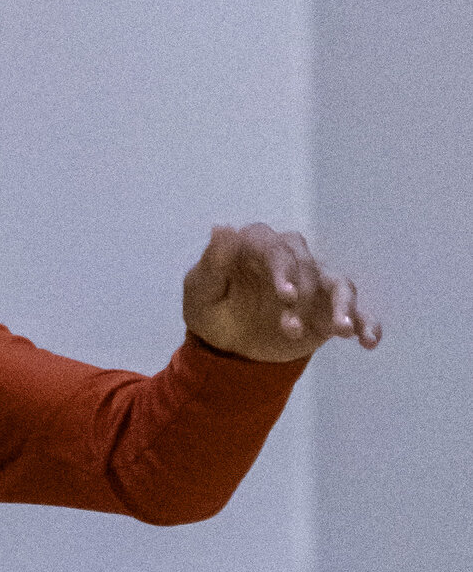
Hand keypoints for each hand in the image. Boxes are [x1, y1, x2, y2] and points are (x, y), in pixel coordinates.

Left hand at [183, 223, 380, 361]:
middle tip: (289, 329)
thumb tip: (223, 226)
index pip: (275, 248)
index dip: (283, 270)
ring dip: (343, 306)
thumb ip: (214, 261)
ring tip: (343, 331)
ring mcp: (313, 283)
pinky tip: (369, 340)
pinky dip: (366, 322)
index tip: (286, 297)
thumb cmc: (212, 309)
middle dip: (304, 295)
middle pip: (308, 265)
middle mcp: (291, 258)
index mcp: (257, 245)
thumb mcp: (202, 289)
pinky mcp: (328, 310)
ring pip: (338, 284)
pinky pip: (356, 311)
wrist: (228, 345)